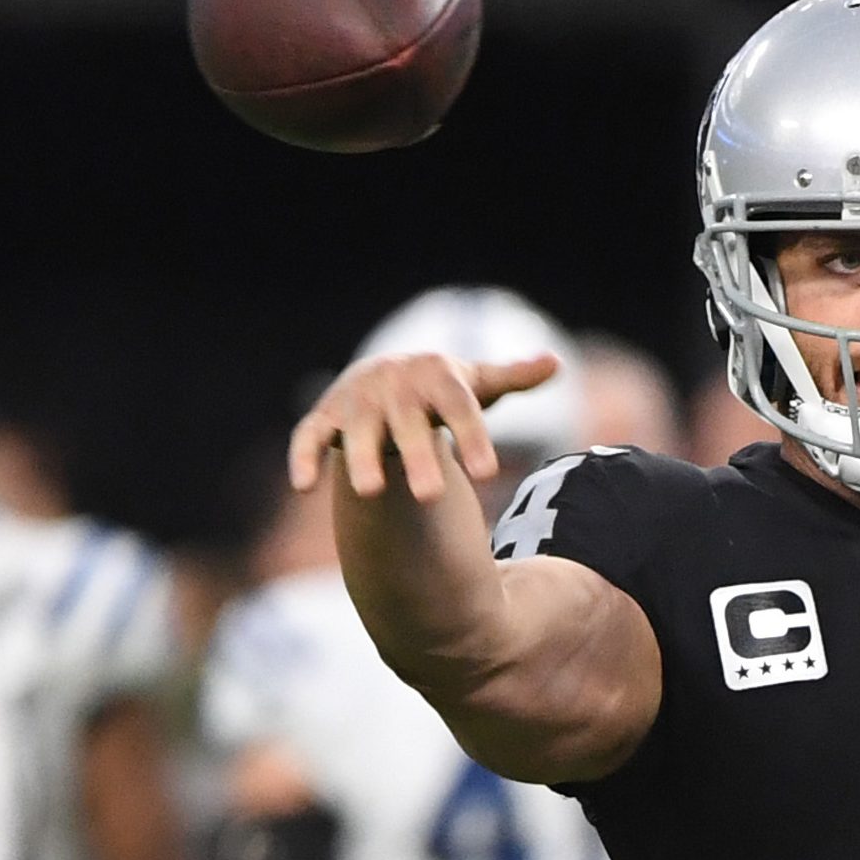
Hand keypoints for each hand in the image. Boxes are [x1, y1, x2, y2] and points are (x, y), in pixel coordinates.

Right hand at [286, 352, 559, 502]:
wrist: (389, 375)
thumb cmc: (444, 390)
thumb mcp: (478, 381)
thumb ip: (514, 376)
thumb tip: (555, 362)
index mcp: (439, 376)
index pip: (461, 409)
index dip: (473, 439)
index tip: (488, 474)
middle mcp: (396, 386)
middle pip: (410, 426)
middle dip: (419, 459)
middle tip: (434, 497)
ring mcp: (358, 401)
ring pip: (358, 433)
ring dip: (361, 460)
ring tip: (369, 493)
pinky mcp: (326, 416)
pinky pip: (311, 436)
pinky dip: (304, 456)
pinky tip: (305, 487)